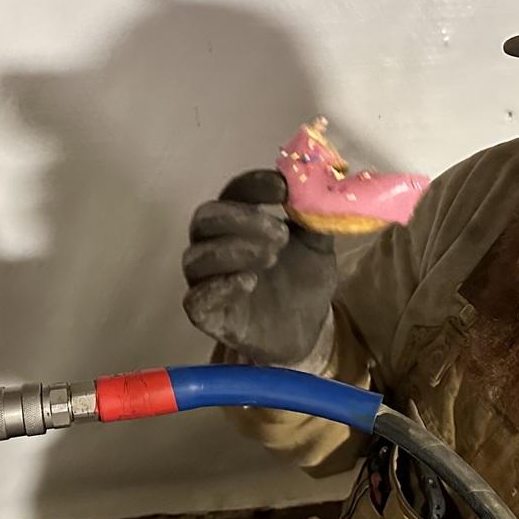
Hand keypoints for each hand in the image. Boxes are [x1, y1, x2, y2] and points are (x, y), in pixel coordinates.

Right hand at [182, 170, 336, 364]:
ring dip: (232, 250)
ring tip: (272, 257)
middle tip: (280, 234)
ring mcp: (208, 280)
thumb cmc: (302, 282)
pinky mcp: (207, 315)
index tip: (282, 188)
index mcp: (240, 221)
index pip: (235, 192)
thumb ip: (317, 219)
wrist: (304, 333)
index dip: (254, 185)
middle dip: (242, 219)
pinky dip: (218, 287)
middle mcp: (216, 245)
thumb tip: (323, 187)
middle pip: (207, 218)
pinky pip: (196, 299)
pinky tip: (248, 281)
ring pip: (197, 256)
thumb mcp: (319, 247)